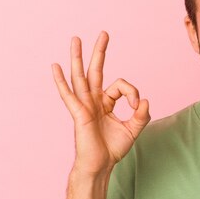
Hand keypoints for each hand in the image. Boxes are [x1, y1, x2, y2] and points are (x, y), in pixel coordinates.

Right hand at [51, 31, 149, 175]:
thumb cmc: (113, 148)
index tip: (137, 107)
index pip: (121, 86)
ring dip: (78, 57)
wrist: (101, 165)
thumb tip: (144, 100)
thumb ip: (142, 114)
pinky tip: (55, 66)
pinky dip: (61, 81)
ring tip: (76, 39)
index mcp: (105, 103)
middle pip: (96, 71)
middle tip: (104, 33)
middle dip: (100, 52)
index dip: (132, 93)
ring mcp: (84, 106)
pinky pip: (68, 95)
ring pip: (80, 77)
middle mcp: (93, 101)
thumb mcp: (134, 129)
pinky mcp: (78, 114)